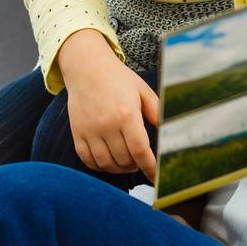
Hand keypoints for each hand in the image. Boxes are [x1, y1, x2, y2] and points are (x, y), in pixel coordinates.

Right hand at [56, 31, 158, 179]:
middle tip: (140, 161)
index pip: (140, 150)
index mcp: (126, 114)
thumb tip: (169, 134)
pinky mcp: (77, 132)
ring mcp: (89, 130)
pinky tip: (108, 160)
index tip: (156, 177)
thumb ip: (157, 112)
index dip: (149, 168)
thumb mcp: (143, 91)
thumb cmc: (118, 79)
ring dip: (119, 168)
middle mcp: (106, 124)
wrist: (87, 68)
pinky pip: (88, 160)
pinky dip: (100, 166)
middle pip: (124, 160)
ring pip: (106, 164)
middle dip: (136, 166)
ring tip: (126, 162)